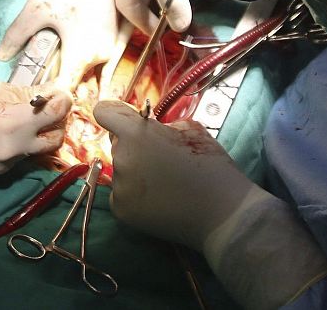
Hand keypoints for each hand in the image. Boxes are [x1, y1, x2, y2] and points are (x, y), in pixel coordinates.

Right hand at [0, 79, 70, 174]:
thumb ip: (26, 94)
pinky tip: (6, 132)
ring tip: (29, 118)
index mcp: (16, 125)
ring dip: (40, 135)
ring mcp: (6, 165)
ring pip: (37, 151)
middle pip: (55, 140)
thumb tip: (53, 90)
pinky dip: (20, 144)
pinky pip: (19, 158)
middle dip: (58, 122)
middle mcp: (15, 151)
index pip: (57, 113)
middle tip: (49, 107)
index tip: (61, 92)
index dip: (64, 100)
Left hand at [1, 0, 124, 89]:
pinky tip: (81, 72)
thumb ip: (18, 35)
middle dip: (62, 93)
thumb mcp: (36, 8)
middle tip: (42, 95)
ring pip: (96, 77)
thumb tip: (1, 56)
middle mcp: (103, 56)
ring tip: (58, 85)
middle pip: (81, 87)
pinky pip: (108, 65)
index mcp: (82, 53)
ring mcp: (116, 48)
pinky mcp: (122, 39)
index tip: (34, 101)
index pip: (64, 92)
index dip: (48, 100)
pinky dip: (95, 73)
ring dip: (80, 83)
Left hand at [91, 100, 256, 250]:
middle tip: (162, 160)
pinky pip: (122, 194)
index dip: (116, 113)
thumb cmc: (211, 167)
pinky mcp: (121, 211)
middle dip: (135, 146)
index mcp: (136, 133)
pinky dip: (136, 195)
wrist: (221, 214)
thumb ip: (161, 125)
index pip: (105, 112)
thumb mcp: (191, 130)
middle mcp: (121, 158)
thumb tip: (150, 128)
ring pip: (121, 170)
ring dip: (137, 172)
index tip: (127, 120)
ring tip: (165, 184)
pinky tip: (159, 200)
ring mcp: (119, 187)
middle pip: (118, 144)